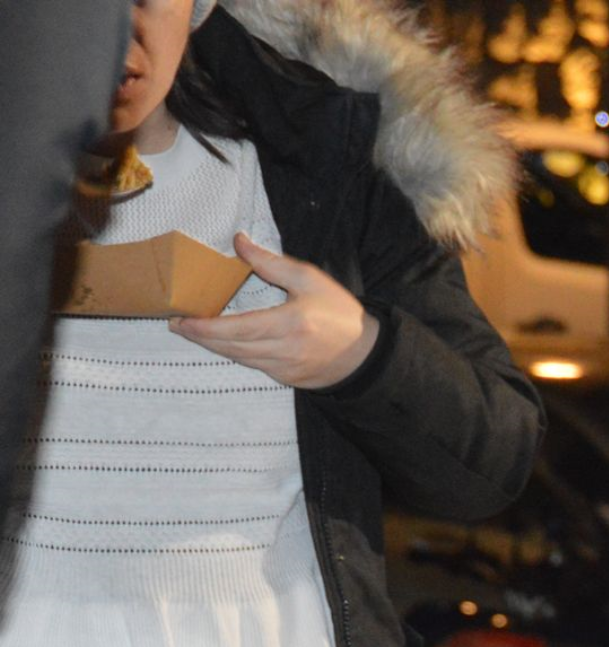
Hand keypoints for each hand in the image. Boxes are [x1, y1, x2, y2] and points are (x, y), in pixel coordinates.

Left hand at [170, 233, 380, 389]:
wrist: (366, 353)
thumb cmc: (340, 313)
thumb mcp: (310, 279)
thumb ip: (270, 263)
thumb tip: (239, 242)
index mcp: (290, 323)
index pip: (236, 329)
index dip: (204, 328)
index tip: (182, 320)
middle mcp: (285, 350)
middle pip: (230, 348)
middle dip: (200, 337)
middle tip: (178, 324)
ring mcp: (285, 369)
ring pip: (239, 359)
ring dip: (214, 347)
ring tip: (196, 332)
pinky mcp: (287, 379)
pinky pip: (254, 366)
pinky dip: (236, 354)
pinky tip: (227, 343)